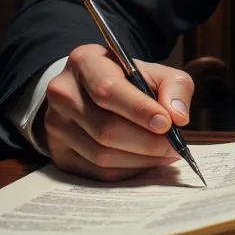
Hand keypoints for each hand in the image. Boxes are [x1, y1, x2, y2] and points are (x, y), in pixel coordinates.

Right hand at [37, 44, 194, 181]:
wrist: (88, 90)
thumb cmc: (126, 80)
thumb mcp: (153, 71)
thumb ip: (173, 86)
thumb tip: (178, 117)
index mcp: (85, 62)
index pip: (108, 90)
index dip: (139, 110)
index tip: (167, 124)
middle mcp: (63, 93)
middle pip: (104, 128)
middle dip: (146, 142)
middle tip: (174, 146)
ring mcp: (55, 125)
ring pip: (100, 154)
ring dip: (140, 159)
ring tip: (165, 154)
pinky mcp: (58, 152)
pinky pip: (96, 172)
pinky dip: (127, 170)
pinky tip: (146, 161)